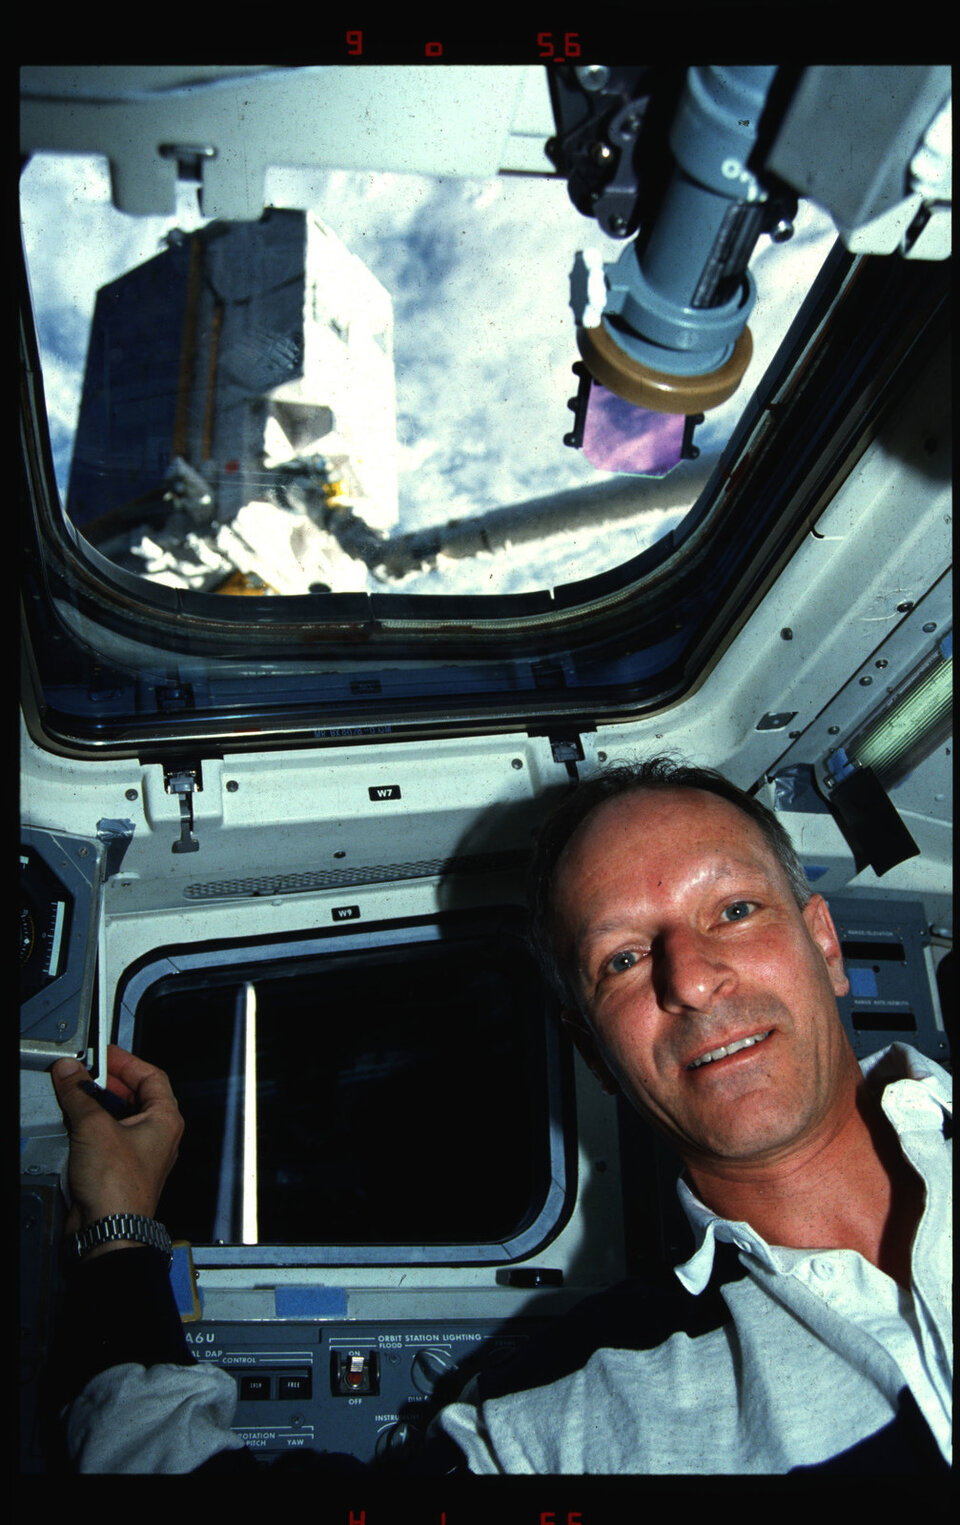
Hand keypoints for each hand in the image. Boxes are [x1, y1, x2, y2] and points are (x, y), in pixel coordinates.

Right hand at [51, 1045, 184, 1249]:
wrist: (109, 1230)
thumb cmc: (120, 1189)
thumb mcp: (94, 1127)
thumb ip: (79, 1094)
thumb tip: (71, 1073)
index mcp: (166, 1119)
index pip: (151, 1075)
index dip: (126, 1061)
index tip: (104, 1054)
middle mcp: (157, 1135)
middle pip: (134, 1095)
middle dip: (107, 1083)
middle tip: (84, 1074)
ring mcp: (138, 1153)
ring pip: (118, 1116)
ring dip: (96, 1105)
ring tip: (76, 1097)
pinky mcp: (118, 1168)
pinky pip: (106, 1137)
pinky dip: (91, 1127)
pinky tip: (74, 1125)